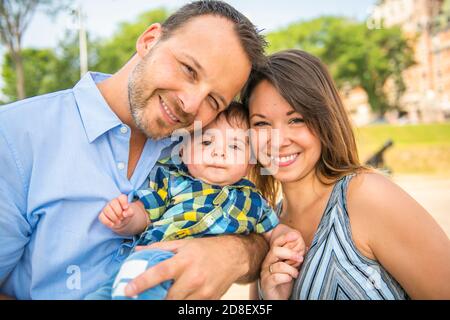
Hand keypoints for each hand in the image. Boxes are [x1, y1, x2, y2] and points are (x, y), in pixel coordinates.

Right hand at [98, 194, 134, 231]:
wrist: (121, 221)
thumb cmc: (126, 214)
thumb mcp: (130, 213)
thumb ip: (130, 212)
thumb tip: (124, 214)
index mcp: (121, 199)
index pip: (121, 197)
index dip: (123, 202)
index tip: (125, 208)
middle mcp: (112, 202)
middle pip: (113, 202)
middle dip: (118, 211)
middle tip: (122, 218)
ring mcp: (106, 208)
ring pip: (107, 210)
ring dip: (114, 217)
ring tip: (118, 222)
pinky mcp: (102, 215)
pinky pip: (102, 217)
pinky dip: (108, 222)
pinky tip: (113, 224)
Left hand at [123, 236, 250, 298]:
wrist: (234, 256)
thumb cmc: (206, 249)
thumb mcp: (183, 244)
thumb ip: (160, 248)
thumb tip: (138, 251)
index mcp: (184, 261)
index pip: (159, 273)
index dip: (141, 282)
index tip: (128, 290)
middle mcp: (193, 278)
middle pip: (167, 297)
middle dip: (155, 299)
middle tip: (145, 297)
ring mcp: (203, 292)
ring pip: (178, 306)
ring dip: (169, 303)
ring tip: (163, 297)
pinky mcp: (209, 301)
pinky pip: (191, 308)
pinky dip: (183, 304)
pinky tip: (180, 297)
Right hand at [260, 232, 303, 299]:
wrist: (276, 297)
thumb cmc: (283, 281)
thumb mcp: (291, 268)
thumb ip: (296, 259)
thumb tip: (307, 248)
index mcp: (273, 257)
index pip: (276, 243)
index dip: (284, 237)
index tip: (295, 234)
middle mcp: (267, 263)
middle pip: (275, 250)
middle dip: (290, 253)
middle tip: (300, 258)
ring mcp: (265, 273)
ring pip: (279, 265)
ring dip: (291, 270)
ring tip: (296, 274)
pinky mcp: (266, 283)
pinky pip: (276, 277)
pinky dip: (286, 278)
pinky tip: (289, 280)